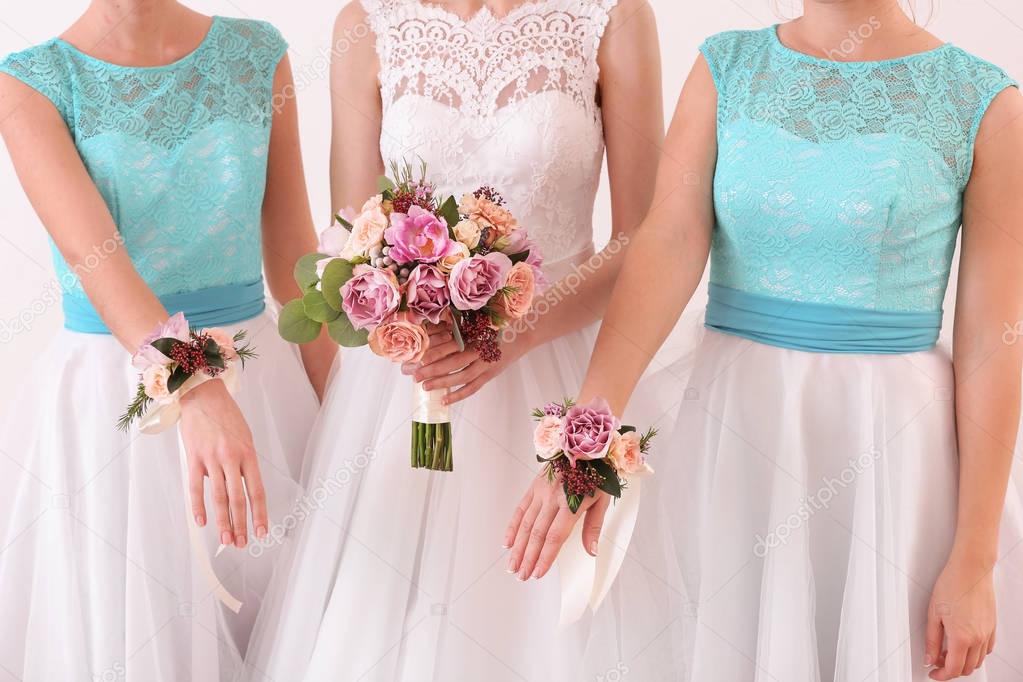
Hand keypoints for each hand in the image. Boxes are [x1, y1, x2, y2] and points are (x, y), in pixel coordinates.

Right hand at [179, 379, 266, 548]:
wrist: (203, 395)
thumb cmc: (227, 417)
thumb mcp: (244, 438)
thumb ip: (243, 464)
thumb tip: (238, 489)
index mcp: (249, 454)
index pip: (257, 491)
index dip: (260, 513)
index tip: (262, 531)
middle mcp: (232, 458)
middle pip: (238, 499)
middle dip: (241, 524)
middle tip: (242, 544)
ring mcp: (212, 459)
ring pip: (219, 497)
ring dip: (223, 522)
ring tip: (226, 540)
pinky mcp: (194, 458)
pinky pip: (196, 487)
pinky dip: (198, 506)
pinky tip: (202, 522)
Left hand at [402, 324, 530, 404]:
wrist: (523, 331)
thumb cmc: (498, 322)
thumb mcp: (479, 318)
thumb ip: (460, 324)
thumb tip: (432, 327)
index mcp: (475, 333)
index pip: (450, 344)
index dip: (433, 351)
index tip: (417, 357)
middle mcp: (480, 349)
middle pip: (452, 361)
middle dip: (432, 369)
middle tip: (413, 375)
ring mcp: (486, 363)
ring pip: (462, 376)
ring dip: (442, 383)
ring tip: (425, 387)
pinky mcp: (491, 373)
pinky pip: (473, 387)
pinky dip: (458, 395)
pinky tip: (444, 400)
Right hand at [503, 471, 609, 580]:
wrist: (586, 445)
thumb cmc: (598, 473)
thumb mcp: (602, 499)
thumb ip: (593, 526)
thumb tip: (591, 551)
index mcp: (571, 503)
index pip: (554, 537)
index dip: (545, 557)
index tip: (538, 573)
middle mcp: (552, 498)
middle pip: (537, 534)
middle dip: (528, 558)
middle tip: (522, 576)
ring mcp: (541, 491)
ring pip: (525, 524)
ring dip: (518, 547)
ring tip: (513, 565)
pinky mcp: (534, 486)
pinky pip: (520, 509)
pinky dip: (513, 526)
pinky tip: (508, 542)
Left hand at [925, 553, 996, 679]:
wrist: (971, 570)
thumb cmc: (952, 585)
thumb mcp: (933, 614)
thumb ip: (931, 640)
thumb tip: (929, 658)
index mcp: (961, 637)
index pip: (952, 669)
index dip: (941, 675)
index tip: (933, 673)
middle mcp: (977, 639)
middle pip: (966, 668)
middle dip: (950, 669)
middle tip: (937, 660)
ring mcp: (987, 633)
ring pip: (977, 661)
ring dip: (963, 662)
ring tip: (947, 650)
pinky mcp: (992, 627)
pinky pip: (986, 649)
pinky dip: (975, 653)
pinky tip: (964, 643)